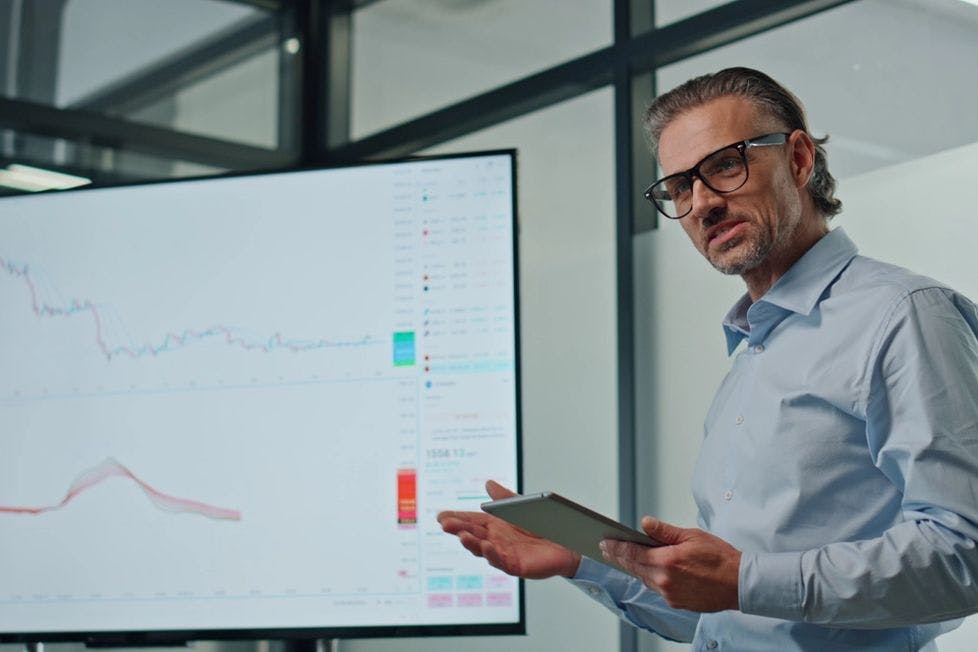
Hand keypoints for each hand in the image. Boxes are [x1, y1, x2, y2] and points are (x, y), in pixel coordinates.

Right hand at [437, 480, 580, 578]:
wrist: (567, 541)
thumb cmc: (542, 525)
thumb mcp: (521, 507)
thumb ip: (505, 499)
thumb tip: (488, 483)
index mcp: (495, 525)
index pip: (472, 521)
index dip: (457, 519)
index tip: (441, 516)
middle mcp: (496, 540)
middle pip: (474, 535)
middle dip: (458, 530)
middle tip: (445, 524)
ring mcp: (505, 554)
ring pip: (484, 550)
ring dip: (472, 544)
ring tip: (462, 536)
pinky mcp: (517, 565)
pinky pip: (502, 562)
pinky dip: (493, 555)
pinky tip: (486, 547)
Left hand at [600, 516, 740, 612]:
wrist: (739, 584)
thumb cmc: (720, 558)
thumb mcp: (692, 536)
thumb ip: (665, 532)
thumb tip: (645, 523)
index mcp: (667, 561)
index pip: (632, 553)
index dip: (615, 548)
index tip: (604, 542)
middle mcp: (665, 580)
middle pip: (634, 567)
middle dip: (619, 557)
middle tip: (607, 548)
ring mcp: (669, 594)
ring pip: (644, 578)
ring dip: (635, 568)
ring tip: (625, 557)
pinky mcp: (675, 602)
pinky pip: (657, 588)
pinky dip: (651, 578)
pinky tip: (649, 570)